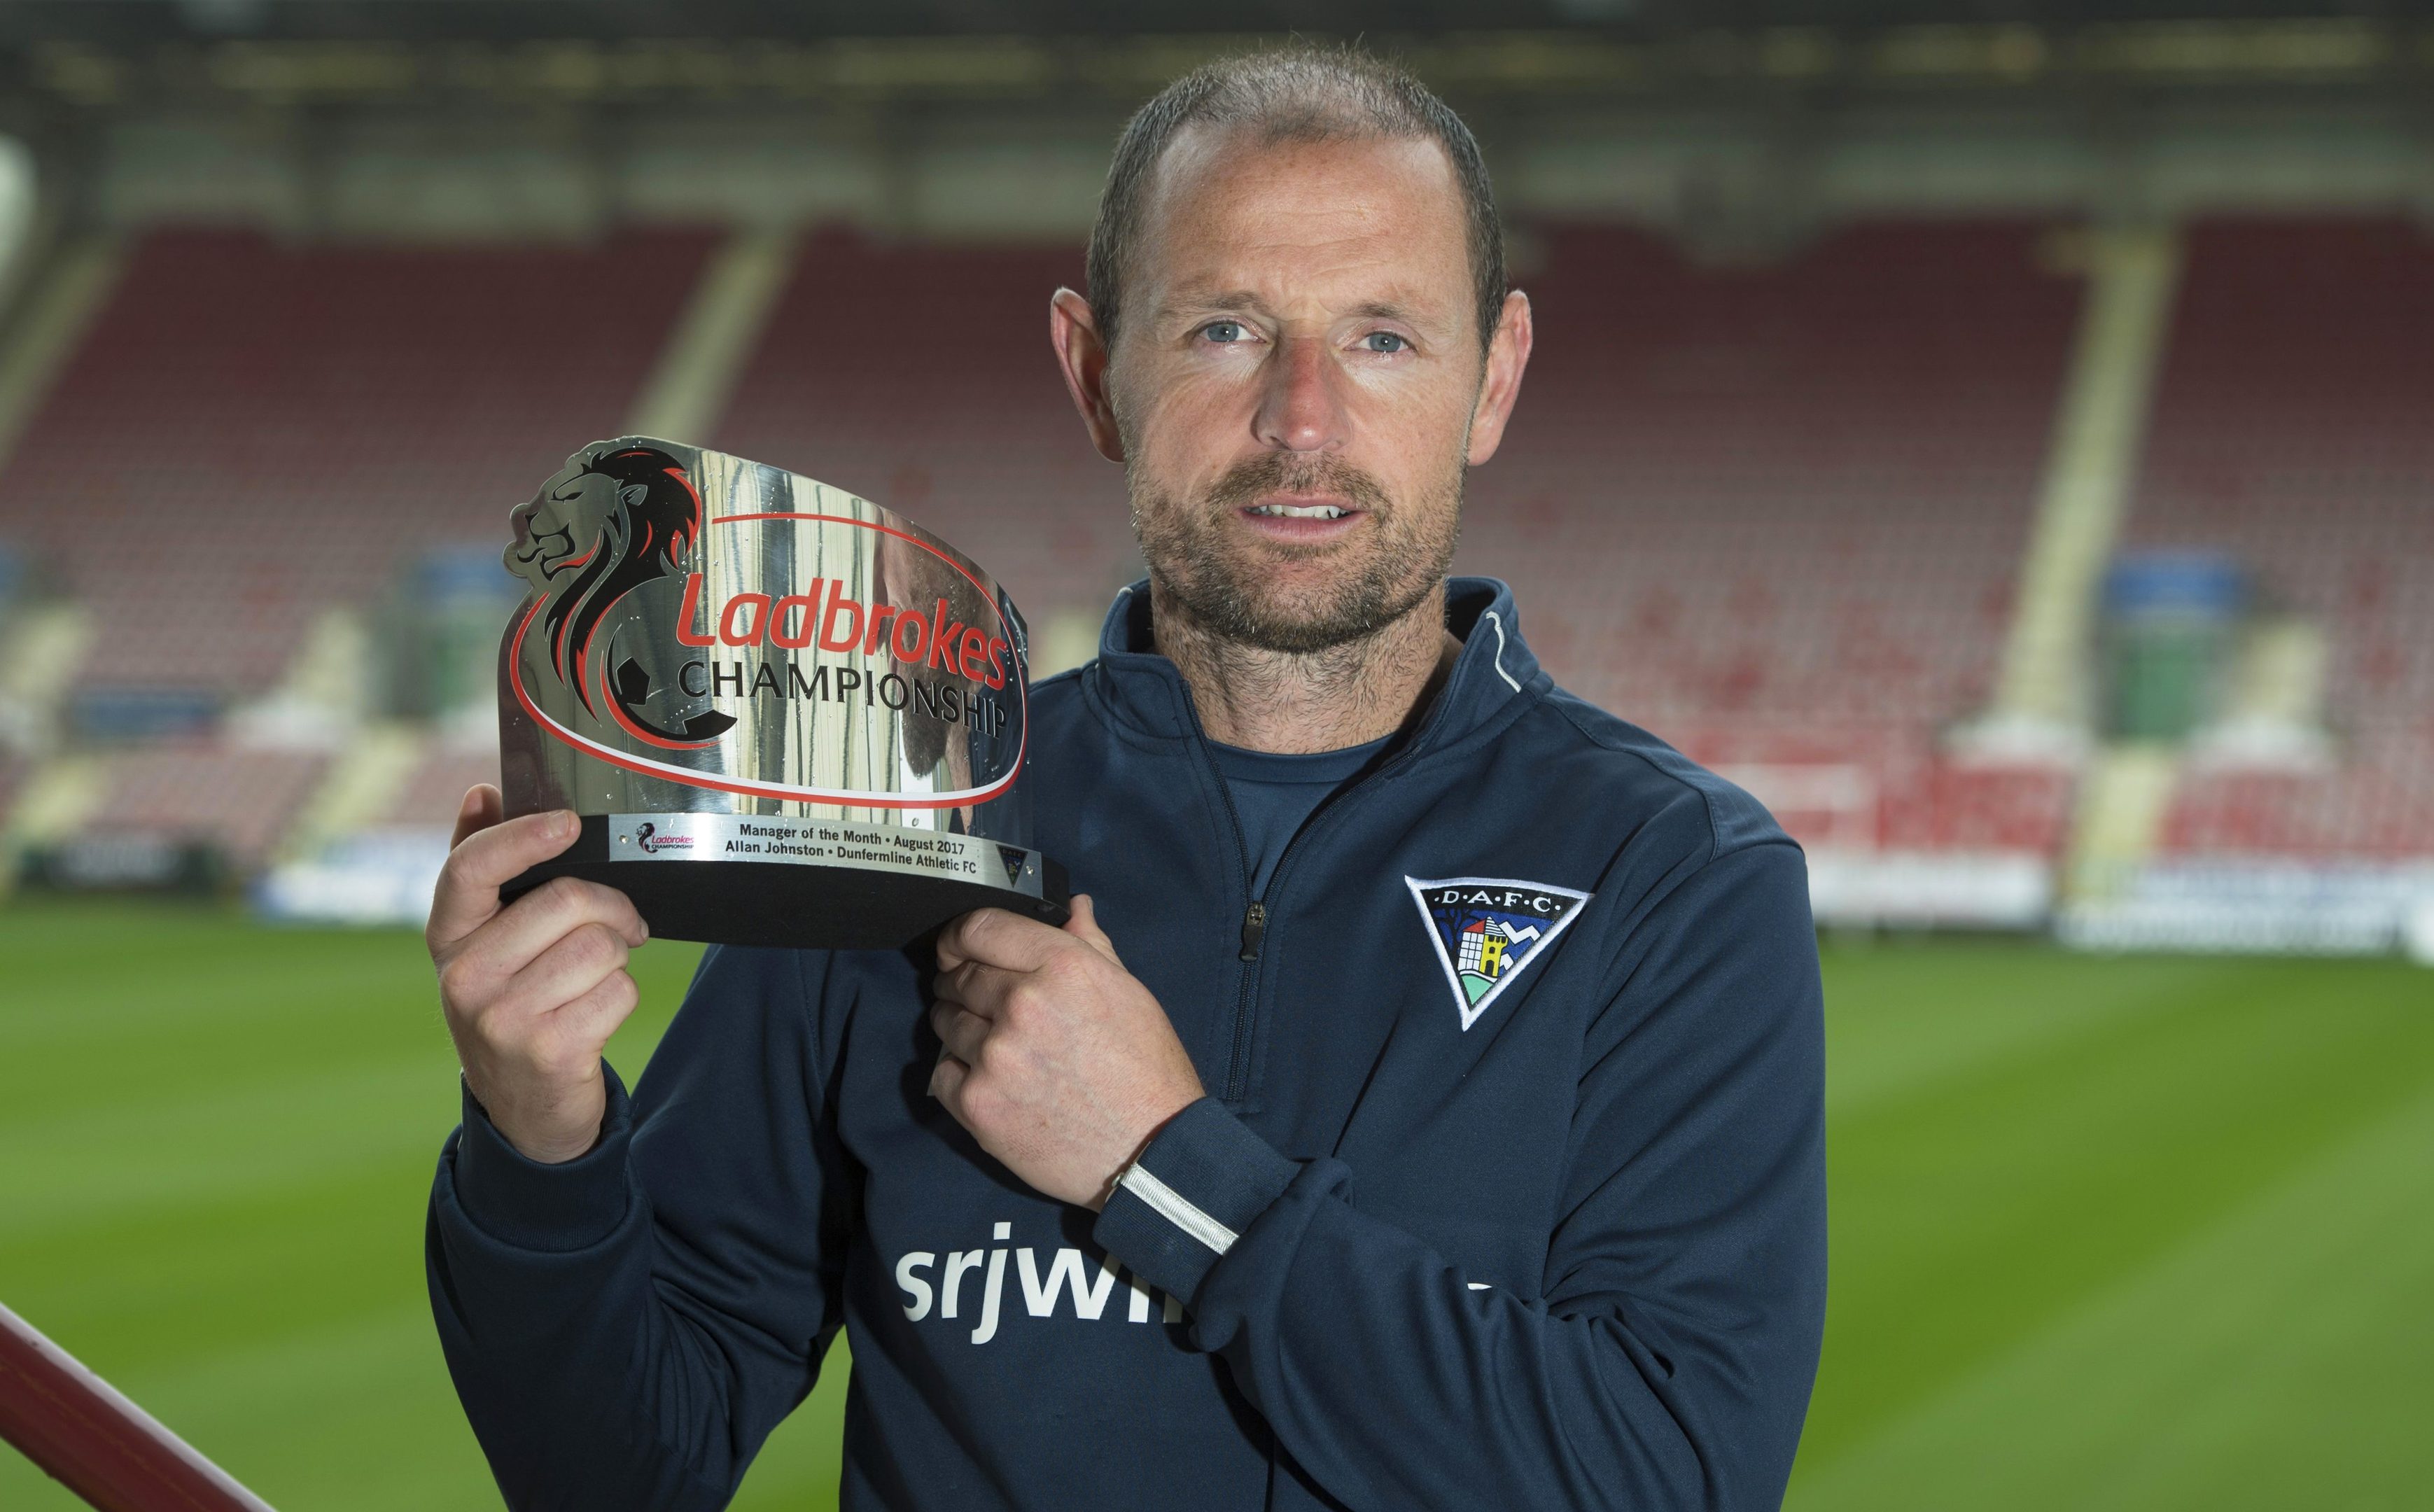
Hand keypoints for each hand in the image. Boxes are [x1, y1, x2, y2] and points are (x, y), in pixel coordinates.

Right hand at [426, 785, 647, 1163]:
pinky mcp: (548, 1051)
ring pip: (602, 946)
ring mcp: (501, 1019)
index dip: (521, 836)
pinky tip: (595, 1013)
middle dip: (611, 908)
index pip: (471, 868)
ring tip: (597, 976)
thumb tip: (482, 793)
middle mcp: (463, 977)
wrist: (522, 1106)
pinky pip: (620, 991)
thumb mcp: (486, 942)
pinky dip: (623, 997)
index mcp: (447, 937)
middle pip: (567, 901)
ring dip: (618, 957)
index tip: (567, 823)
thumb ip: (485, 868)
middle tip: (620, 925)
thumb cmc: (512, 1001)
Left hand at [929, 898, 1204, 1208]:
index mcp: (1063, 966)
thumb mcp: (1129, 993)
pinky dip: (958, 1076)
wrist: (1153, 1154)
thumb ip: (1090, 945)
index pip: (979, 927)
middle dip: (962, 984)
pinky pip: (941, 1074)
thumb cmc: (1148, 1071)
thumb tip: (1073, 906)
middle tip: (982, 1004)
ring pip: (946, 1023)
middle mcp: (1023, 1004)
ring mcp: (996, 1056)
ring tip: (994, 1047)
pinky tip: (991, 1083)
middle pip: (957, 976)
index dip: (959, 936)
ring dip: (961, 1029)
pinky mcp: (979, 1105)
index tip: (956, 947)